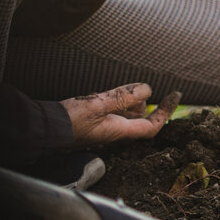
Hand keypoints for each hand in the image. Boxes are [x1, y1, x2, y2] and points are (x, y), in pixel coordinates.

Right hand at [61, 83, 180, 148]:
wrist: (44, 128)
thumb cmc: (68, 120)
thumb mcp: (97, 104)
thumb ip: (122, 96)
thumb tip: (148, 90)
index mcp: (120, 131)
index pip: (152, 126)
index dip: (166, 111)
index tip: (175, 94)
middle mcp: (115, 131)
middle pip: (140, 117)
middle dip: (144, 101)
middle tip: (139, 87)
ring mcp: (104, 127)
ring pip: (127, 113)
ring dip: (129, 99)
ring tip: (121, 87)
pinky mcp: (94, 122)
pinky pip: (113, 111)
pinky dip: (116, 100)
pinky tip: (108, 92)